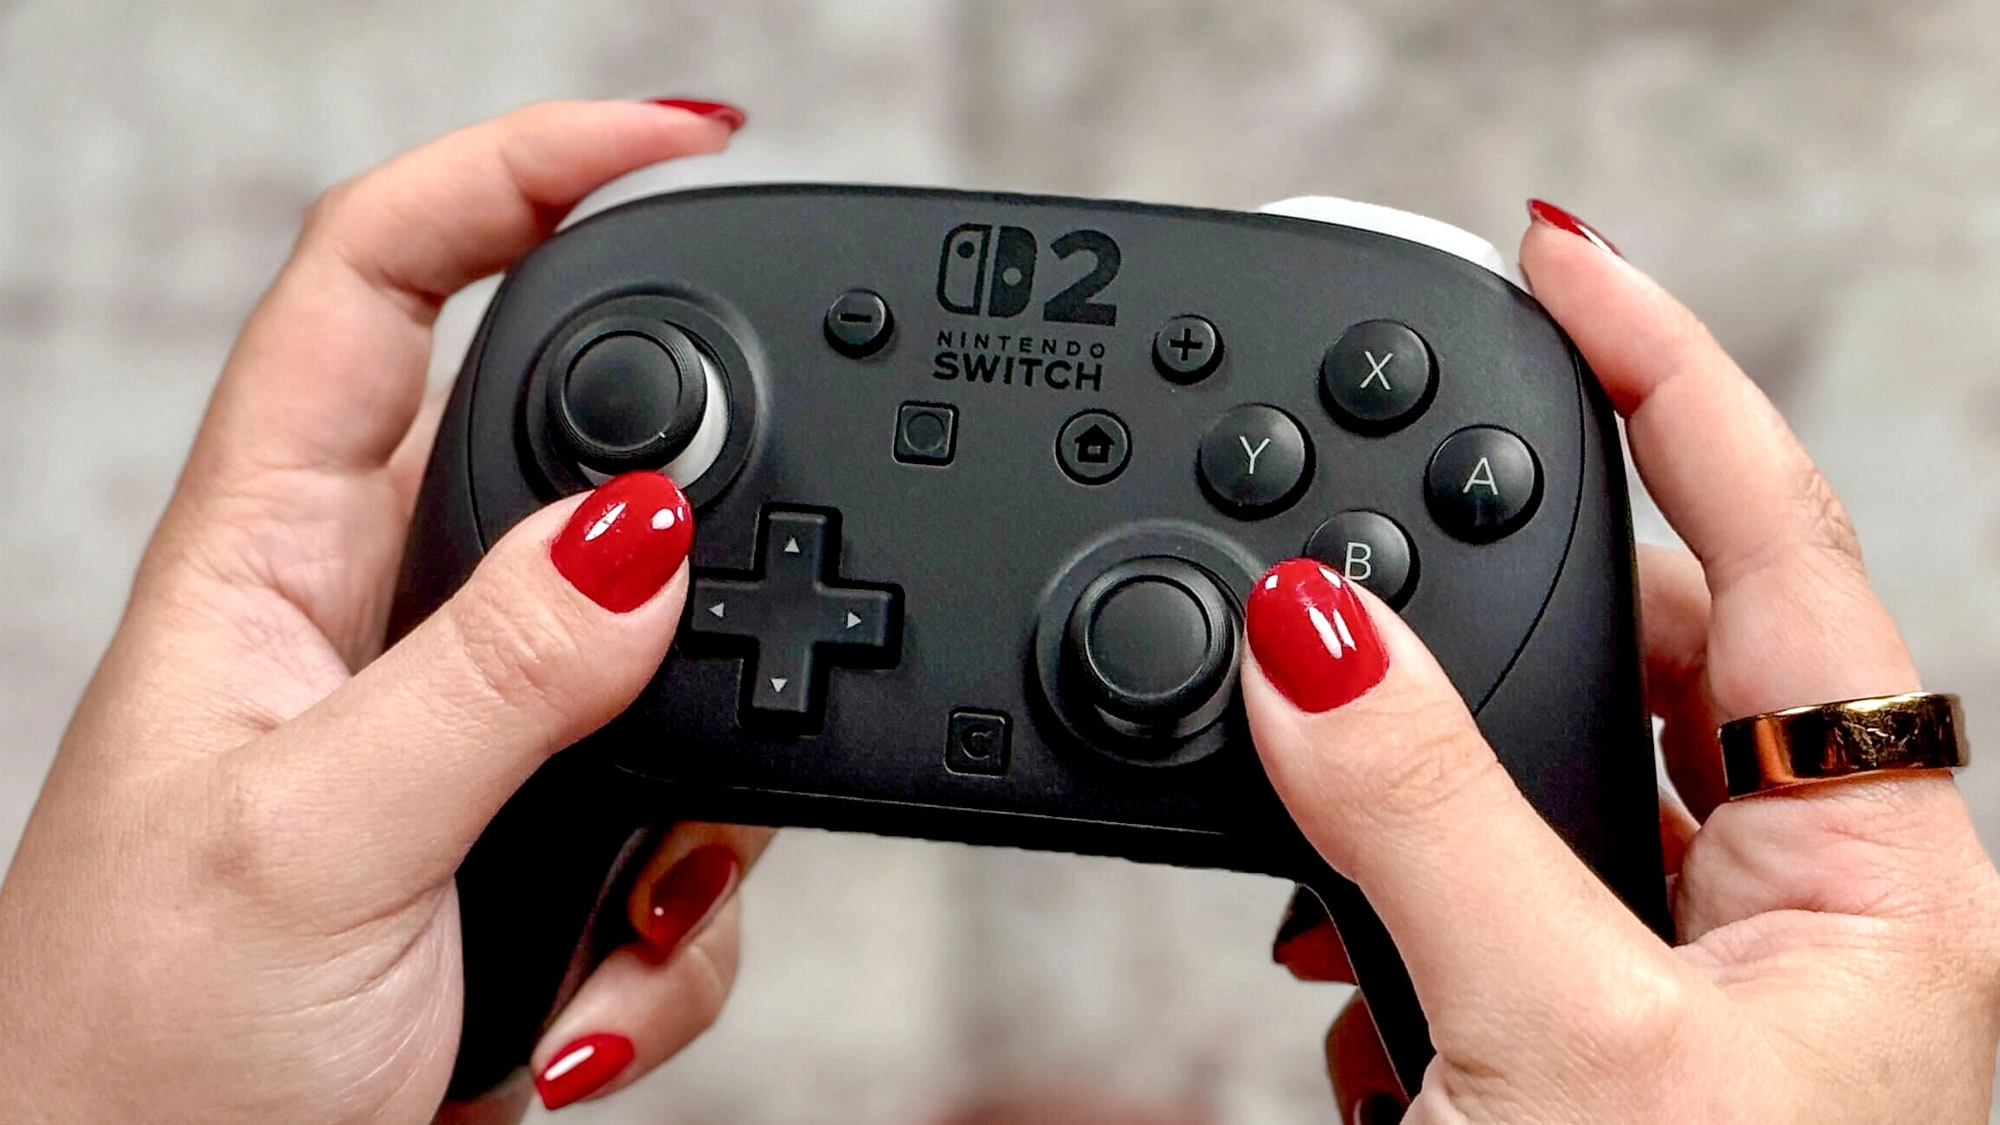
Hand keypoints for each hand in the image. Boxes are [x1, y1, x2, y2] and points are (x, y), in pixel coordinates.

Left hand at [0, 100, 769, 1122]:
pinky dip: (676, 928)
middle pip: (580, 463)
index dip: (522, 166)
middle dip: (690, 548)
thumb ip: (493, 681)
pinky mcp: (532, 838)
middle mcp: (381, 618)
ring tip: (626, 906)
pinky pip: (681, 828)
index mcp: (272, 554)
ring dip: (693, 806)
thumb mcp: (320, 843)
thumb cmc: (137, 1049)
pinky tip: (594, 996)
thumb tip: (646, 533)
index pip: (386, 277)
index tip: (683, 140)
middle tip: (747, 618)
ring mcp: (470, 731)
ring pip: (669, 667)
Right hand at [1260, 202, 1999, 1122]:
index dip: (1667, 375)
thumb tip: (1303, 638)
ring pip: (1535, 781)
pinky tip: (1356, 988)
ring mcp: (1692, 957)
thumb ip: (1427, 827)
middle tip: (1345, 626)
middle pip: (1630, 648)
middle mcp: (1792, 886)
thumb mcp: (1560, 1045)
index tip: (1552, 260)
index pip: (1772, 540)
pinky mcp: (1597, 1019)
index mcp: (1870, 860)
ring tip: (1338, 884)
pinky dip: (1395, 910)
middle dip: (1474, 635)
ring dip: (1410, 812)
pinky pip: (1487, 889)